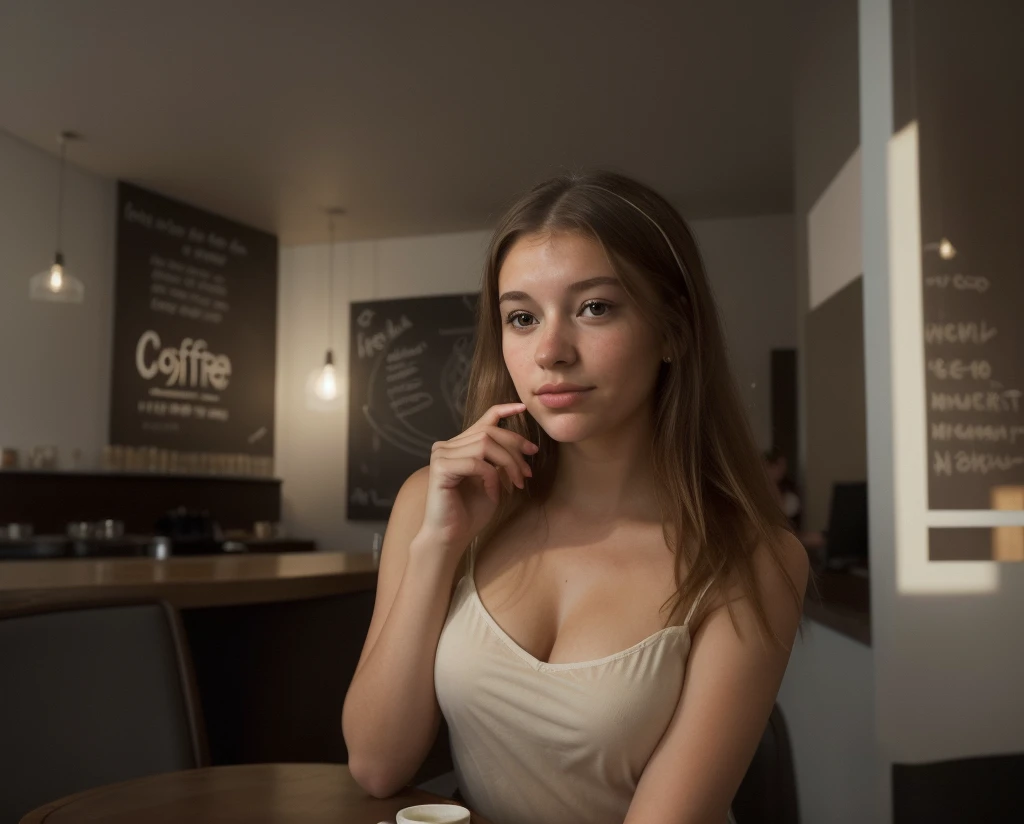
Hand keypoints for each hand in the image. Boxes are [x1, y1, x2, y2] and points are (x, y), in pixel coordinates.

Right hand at [416, 402, 537, 554]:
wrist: (451, 537)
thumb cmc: (471, 512)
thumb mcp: (493, 481)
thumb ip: (500, 462)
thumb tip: (522, 446)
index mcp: (459, 446)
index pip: (483, 421)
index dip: (504, 410)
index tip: (524, 408)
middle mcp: (447, 446)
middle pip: (489, 432)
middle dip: (515, 449)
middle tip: (528, 472)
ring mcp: (441, 455)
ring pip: (485, 445)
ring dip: (508, 464)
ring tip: (516, 484)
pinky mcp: (441, 467)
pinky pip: (476, 463)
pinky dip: (491, 478)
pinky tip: (494, 494)